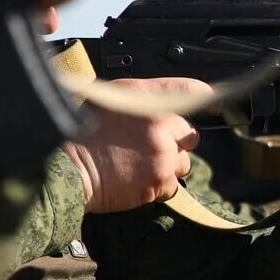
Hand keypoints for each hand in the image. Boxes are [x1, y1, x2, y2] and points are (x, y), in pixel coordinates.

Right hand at [62, 77, 209, 213]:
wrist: (64, 168)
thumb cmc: (78, 133)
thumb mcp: (108, 98)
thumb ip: (142, 99)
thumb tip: (165, 103)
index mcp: (144, 98)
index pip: (190, 92)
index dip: (206, 98)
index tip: (214, 104)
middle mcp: (159, 124)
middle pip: (189, 134)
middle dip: (175, 142)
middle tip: (149, 148)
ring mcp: (162, 154)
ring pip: (182, 163)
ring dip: (167, 167)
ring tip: (138, 166)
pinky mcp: (159, 180)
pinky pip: (171, 186)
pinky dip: (157, 187)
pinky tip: (135, 180)